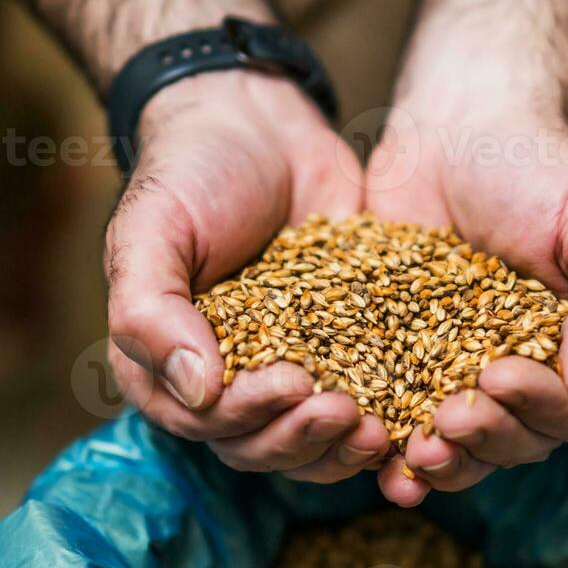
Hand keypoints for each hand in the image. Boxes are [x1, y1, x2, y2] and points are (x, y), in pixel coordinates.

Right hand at [106, 72, 391, 481]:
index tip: (293, 383)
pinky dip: (386, 418)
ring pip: (312, 441)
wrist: (256, 122)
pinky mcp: (342, 352)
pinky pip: (362, 402)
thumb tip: (197, 391)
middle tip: (349, 412)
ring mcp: (285, 371)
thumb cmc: (189, 172)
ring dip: (344, 446)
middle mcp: (223, 384)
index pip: (207, 423)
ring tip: (385, 428)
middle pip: (262, 445)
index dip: (250, 417)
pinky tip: (417, 413)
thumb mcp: (151, 230)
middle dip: (305, 439)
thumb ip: (150, 312)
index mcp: (164, 367)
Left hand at [364, 102, 567, 506]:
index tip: (499, 376)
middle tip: (449, 415)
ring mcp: (460, 378)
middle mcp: (526, 377)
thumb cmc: (537, 169)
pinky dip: (388, 453)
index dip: (541, 410)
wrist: (455, 128)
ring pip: (461, 449)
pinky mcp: (400, 368)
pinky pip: (398, 425)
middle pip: (518, 443)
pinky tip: (373, 457)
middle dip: (486, 439)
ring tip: (413, 452)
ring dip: (442, 463)